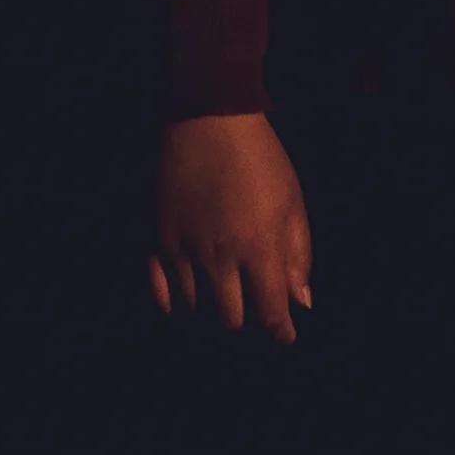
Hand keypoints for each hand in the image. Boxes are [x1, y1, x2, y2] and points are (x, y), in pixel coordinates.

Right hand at [146, 112, 312, 337]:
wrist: (206, 119)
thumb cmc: (259, 159)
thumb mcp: (292, 202)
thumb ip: (298, 255)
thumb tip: (301, 302)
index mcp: (259, 248)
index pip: (269, 313)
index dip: (280, 332)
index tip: (285, 335)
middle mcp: (218, 257)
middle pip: (230, 321)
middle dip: (247, 323)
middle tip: (253, 312)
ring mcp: (181, 250)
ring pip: (194, 311)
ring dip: (211, 314)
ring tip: (221, 304)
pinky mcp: (152, 239)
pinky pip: (156, 293)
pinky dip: (172, 305)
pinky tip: (184, 304)